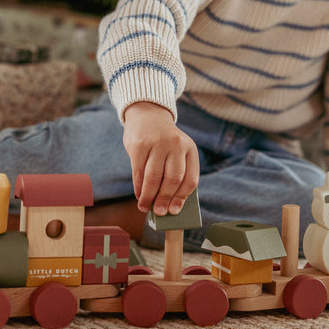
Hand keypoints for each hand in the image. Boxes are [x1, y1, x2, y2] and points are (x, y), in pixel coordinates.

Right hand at [121, 102, 199, 216]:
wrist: (148, 116)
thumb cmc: (164, 143)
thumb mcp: (176, 152)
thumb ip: (176, 174)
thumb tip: (168, 204)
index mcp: (190, 149)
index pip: (190, 178)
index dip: (181, 197)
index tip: (174, 211)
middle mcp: (176, 145)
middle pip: (172, 179)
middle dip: (165, 199)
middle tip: (159, 212)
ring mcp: (157, 144)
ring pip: (154, 177)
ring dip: (149, 196)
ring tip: (145, 207)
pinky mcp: (140, 145)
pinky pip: (139, 172)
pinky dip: (138, 187)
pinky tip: (139, 194)